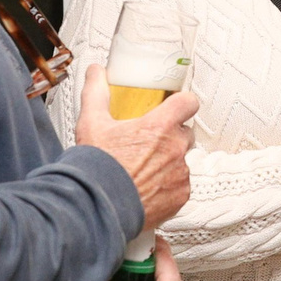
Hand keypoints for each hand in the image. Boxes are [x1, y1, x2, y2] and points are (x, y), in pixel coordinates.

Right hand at [75, 65, 198, 227]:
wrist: (97, 207)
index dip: (182, 103)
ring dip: (168, 162)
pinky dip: (168, 186)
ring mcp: (180, 174)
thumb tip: (96, 72)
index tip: (174, 107)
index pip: (188, 102)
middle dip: (171, 136)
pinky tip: (148, 188)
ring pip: (182, 161)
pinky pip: (181, 186)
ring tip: (143, 170)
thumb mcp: (92, 123)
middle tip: (149, 143)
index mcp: (159, 127)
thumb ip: (96, 92)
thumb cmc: (97, 168)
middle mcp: (175, 149)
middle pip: (186, 132)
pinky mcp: (180, 197)